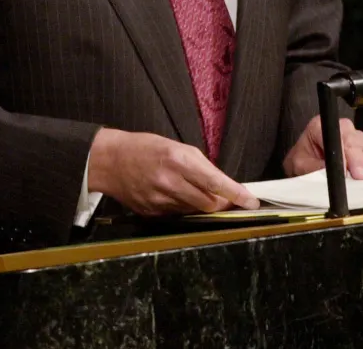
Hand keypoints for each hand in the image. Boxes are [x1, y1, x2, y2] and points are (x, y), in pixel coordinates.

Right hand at [87, 129, 259, 214]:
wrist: (110, 161)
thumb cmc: (146, 148)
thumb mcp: (177, 147)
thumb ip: (200, 166)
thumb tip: (221, 184)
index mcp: (180, 161)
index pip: (216, 183)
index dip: (237, 194)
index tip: (252, 201)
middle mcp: (171, 183)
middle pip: (209, 203)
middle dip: (223, 203)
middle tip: (230, 199)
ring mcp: (160, 201)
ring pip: (195, 212)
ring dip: (204, 206)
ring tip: (200, 194)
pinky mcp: (152, 213)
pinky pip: (178, 215)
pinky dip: (185, 208)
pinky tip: (178, 197)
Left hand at [283, 117, 362, 179]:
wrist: (305, 161)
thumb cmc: (303, 159)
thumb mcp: (300, 164)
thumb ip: (314, 167)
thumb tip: (331, 173)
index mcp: (320, 126)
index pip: (334, 138)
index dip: (341, 155)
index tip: (345, 170)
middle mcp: (340, 128)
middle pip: (353, 142)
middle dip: (360, 160)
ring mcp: (354, 137)